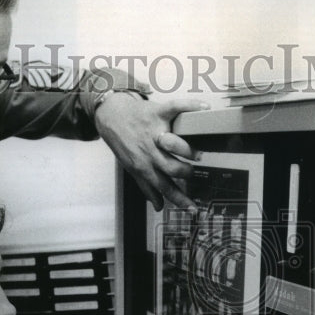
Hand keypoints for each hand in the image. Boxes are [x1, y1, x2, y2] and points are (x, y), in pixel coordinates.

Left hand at [93, 95, 209, 210]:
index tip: (193, 208)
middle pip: (171, 168)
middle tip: (193, 171)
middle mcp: (149, 151)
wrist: (110, 116)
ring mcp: (154, 131)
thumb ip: (147, 187)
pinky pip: (175, 108)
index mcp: (144, 167)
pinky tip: (203, 107)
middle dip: (185, 172)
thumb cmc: (123, 143)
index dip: (179, 199)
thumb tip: (159, 206)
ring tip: (197, 153)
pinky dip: (189, 106)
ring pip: (173, 143)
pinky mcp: (157, 112)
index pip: (164, 187)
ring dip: (187, 149)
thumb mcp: (131, 168)